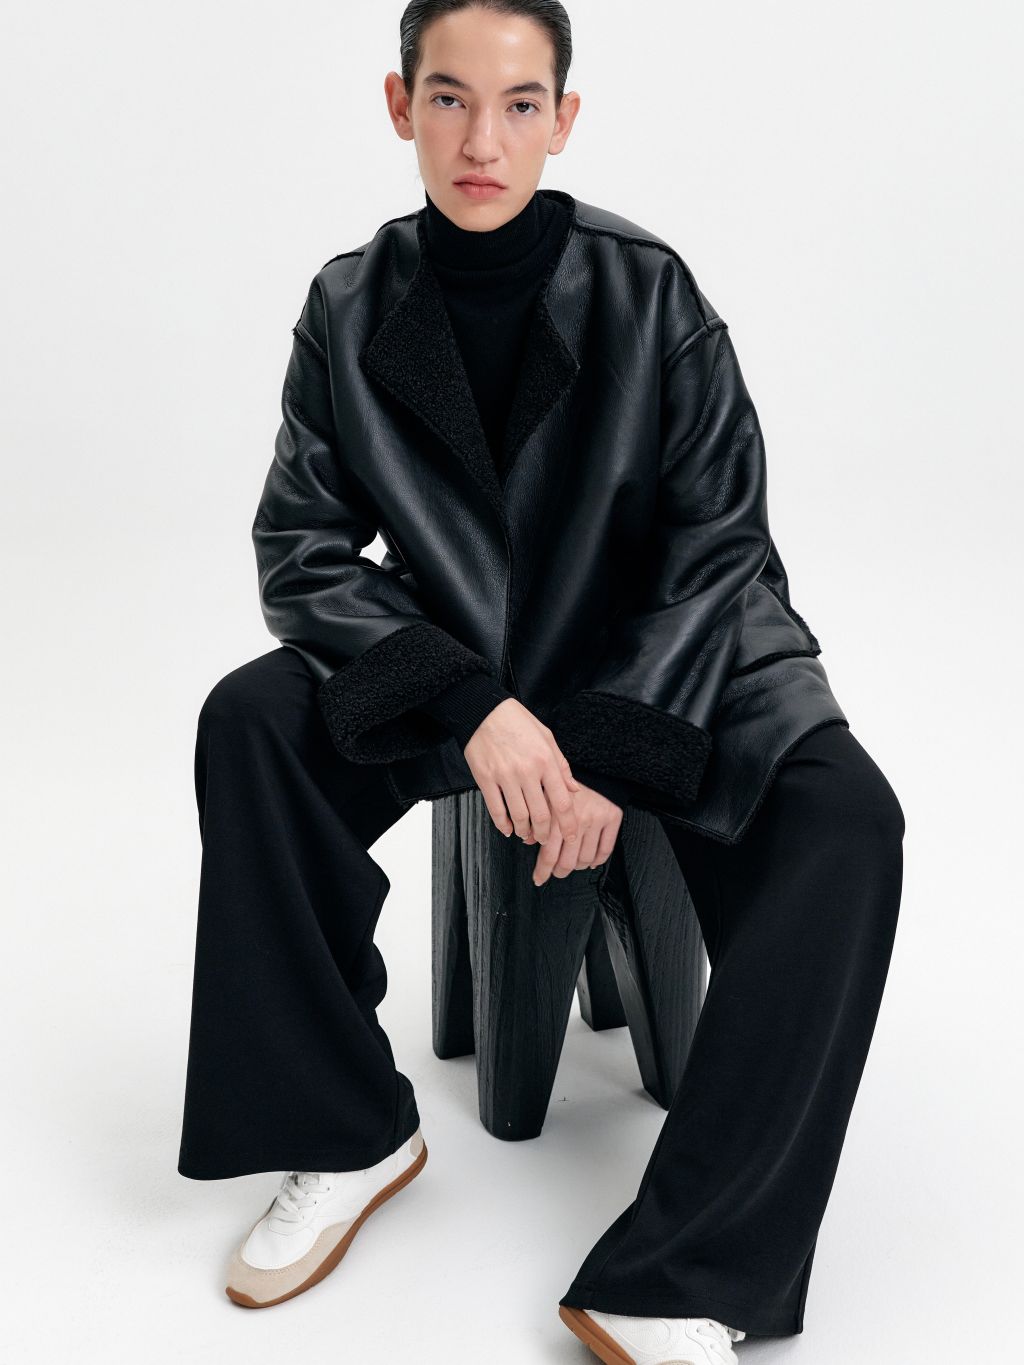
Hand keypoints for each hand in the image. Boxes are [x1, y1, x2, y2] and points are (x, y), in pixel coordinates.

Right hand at [463, 698, 582, 845]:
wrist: (483, 711)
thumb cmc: (516, 721)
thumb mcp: (547, 737)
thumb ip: (561, 765)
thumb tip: (574, 789)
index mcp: (546, 761)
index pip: (562, 802)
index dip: (569, 824)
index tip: (571, 836)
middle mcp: (527, 771)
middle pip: (541, 816)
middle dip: (545, 834)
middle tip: (545, 839)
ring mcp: (505, 776)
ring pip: (519, 817)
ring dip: (525, 832)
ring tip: (527, 834)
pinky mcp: (485, 779)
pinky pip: (496, 810)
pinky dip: (503, 825)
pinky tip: (508, 829)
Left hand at [527, 780, 623, 885]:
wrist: (593, 767)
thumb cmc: (566, 785)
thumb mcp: (544, 797)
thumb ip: (537, 819)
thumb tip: (528, 841)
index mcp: (557, 815)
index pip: (548, 854)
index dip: (543, 871)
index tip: (539, 879)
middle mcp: (577, 818)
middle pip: (567, 861)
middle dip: (559, 872)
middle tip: (556, 872)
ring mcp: (596, 819)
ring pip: (585, 859)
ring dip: (577, 867)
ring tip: (572, 864)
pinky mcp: (613, 817)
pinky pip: (605, 850)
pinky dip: (597, 861)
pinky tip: (590, 862)